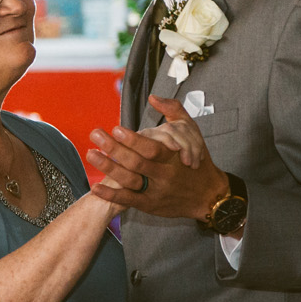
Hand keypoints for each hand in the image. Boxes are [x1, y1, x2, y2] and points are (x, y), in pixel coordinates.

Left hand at [86, 96, 227, 219]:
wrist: (209, 196)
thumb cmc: (197, 163)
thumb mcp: (193, 133)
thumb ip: (174, 111)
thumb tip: (153, 97)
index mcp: (174, 156)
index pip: (152, 147)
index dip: (133, 139)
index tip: (116, 129)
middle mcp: (164, 174)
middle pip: (137, 162)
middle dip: (114, 148)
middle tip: (95, 135)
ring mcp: (156, 190)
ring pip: (130, 180)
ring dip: (108, 167)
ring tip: (91, 154)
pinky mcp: (150, 204)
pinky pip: (128, 199)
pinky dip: (111, 194)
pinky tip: (94, 186)